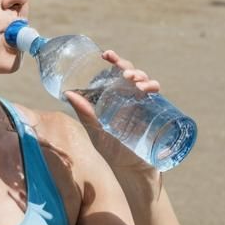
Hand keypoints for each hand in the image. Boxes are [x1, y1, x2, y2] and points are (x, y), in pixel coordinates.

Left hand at [63, 50, 162, 172]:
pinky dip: (152, 86)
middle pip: (130, 73)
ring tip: (132, 80)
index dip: (112, 61)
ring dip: (140, 75)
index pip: (114, 74)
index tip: (106, 55)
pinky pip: (156, 93)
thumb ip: (85, 113)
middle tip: (120, 69)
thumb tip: (68, 93)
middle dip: (126, 66)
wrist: (132, 170)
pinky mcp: (154, 111)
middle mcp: (129, 97)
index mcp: (115, 98)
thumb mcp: (96, 130)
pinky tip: (147, 89)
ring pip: (144, 80)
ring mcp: (143, 103)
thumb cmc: (113, 150)